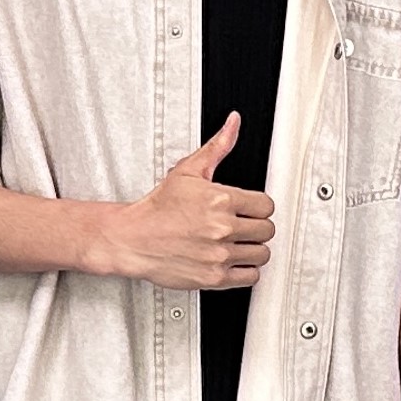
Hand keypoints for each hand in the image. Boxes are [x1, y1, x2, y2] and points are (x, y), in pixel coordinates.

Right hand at [98, 114, 272, 288]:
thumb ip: (217, 147)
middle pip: (267, 230)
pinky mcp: (214, 277)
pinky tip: (235, 260)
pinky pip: (251, 276)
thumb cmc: (157, 208)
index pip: (266, 206)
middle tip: (243, 226)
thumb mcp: (188, 171)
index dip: (259, 207)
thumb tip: (233, 124)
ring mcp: (219, 254)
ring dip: (253, 248)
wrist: (133, 239)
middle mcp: (222, 228)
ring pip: (262, 254)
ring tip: (238, 243)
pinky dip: (246, 270)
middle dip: (257, 227)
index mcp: (220, 200)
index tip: (250, 210)